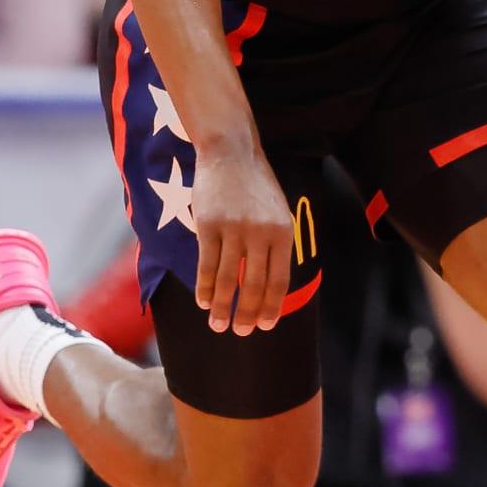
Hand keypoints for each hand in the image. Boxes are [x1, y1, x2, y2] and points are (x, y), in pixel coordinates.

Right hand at [190, 145, 293, 335]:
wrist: (232, 153)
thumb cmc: (256, 187)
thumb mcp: (278, 213)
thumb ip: (276, 246)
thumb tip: (271, 286)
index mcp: (283, 232)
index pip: (279, 280)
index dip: (272, 307)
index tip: (265, 326)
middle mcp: (261, 233)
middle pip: (253, 285)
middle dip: (246, 314)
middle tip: (240, 333)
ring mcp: (234, 229)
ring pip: (227, 279)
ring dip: (222, 307)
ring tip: (218, 325)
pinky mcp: (209, 225)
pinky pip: (206, 265)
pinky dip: (204, 287)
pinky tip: (203, 302)